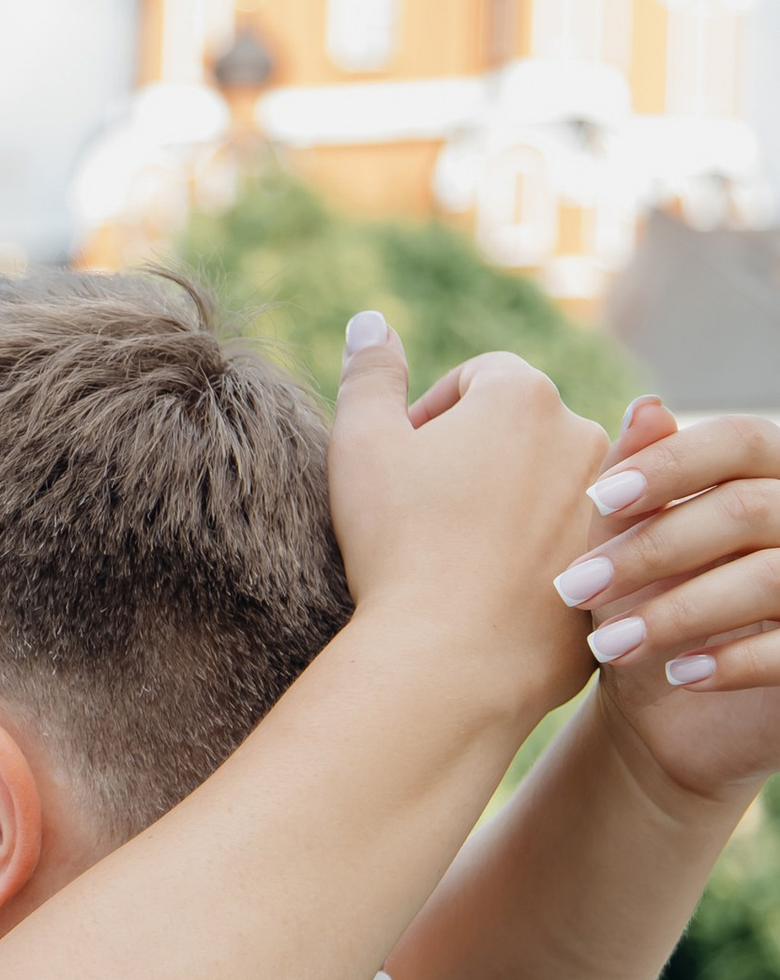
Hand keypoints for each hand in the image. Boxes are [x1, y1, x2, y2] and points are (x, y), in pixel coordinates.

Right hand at [329, 316, 606, 736]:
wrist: (451, 658)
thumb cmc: (398, 546)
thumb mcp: (360, 445)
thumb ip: (369, 373)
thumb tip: (371, 321)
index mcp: (524, 395)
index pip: (479, 378)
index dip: (433, 415)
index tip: (406, 466)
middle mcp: (584, 436)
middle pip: (526, 427)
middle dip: (482, 456)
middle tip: (431, 512)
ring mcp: (610, 504)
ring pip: (557, 485)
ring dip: (518, 503)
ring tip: (466, 554)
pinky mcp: (619, 564)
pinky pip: (578, 542)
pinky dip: (547, 554)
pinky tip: (499, 588)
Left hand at [545, 398, 779, 807]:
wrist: (669, 711)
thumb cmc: (645, 603)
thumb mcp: (626, 543)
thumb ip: (636, 476)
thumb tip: (647, 406)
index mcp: (769, 473)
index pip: (741, 440)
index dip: (672, 465)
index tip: (600, 499)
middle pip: (747, 508)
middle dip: (654, 549)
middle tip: (576, 588)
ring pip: (768, 577)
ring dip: (679, 612)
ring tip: (609, 645)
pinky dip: (733, 660)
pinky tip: (681, 674)